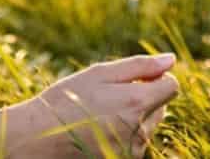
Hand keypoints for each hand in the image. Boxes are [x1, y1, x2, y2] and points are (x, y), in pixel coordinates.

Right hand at [0, 54, 177, 157]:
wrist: (38, 139)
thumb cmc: (67, 99)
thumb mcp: (100, 73)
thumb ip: (140, 66)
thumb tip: (171, 60)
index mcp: (137, 103)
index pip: (172, 87)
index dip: (158, 78)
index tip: (139, 77)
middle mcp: (140, 131)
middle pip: (161, 107)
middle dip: (145, 97)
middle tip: (112, 95)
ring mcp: (132, 151)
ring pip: (148, 126)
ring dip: (135, 116)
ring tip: (102, 113)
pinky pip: (135, 143)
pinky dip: (126, 134)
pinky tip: (101, 129)